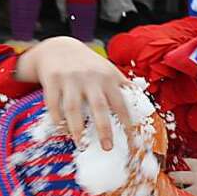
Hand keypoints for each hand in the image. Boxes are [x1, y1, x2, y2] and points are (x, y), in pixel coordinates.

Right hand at [15, 36, 131, 149]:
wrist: (59, 47)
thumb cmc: (89, 65)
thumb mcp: (108, 70)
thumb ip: (123, 86)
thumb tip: (144, 104)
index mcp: (108, 78)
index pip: (121, 103)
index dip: (127, 123)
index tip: (131, 141)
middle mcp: (90, 78)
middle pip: (99, 106)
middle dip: (104, 129)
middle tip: (108, 148)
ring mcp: (70, 79)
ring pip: (73, 107)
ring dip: (77, 128)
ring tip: (81, 145)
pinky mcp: (52, 80)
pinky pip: (53, 103)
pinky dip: (57, 119)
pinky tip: (62, 131)